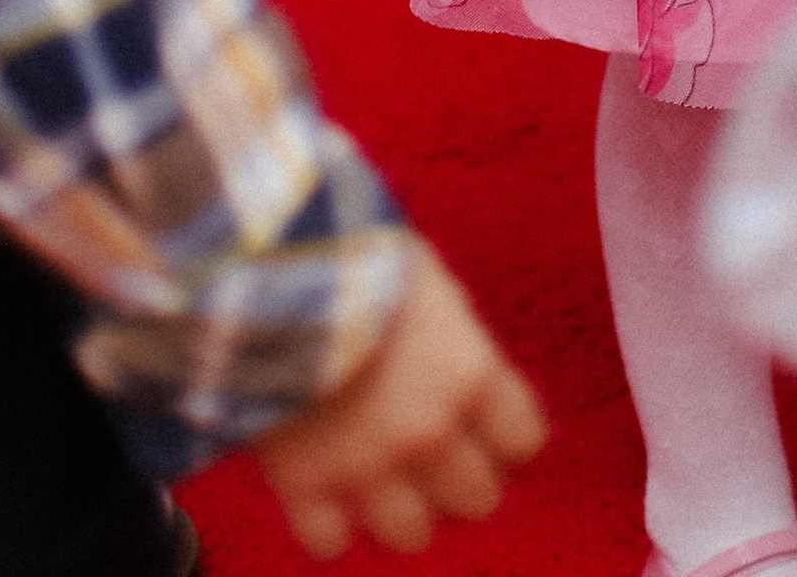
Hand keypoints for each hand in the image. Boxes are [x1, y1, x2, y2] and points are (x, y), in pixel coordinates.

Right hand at [256, 240, 545, 559]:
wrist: (274, 272)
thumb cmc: (361, 256)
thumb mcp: (430, 281)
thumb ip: (454, 336)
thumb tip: (462, 360)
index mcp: (470, 375)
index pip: (522, 440)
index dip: (507, 437)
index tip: (493, 433)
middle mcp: (430, 433)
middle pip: (476, 497)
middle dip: (463, 481)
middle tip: (441, 461)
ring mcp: (368, 465)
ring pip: (411, 532)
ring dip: (404, 514)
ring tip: (389, 489)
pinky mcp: (305, 484)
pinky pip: (330, 540)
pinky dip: (331, 526)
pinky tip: (329, 500)